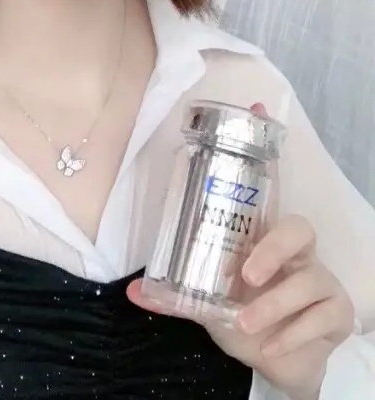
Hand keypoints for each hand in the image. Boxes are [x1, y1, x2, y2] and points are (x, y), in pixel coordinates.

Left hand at [127, 103, 354, 399]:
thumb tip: (133, 291)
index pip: (267, 187)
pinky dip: (291, 336)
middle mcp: (296, 254)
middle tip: (245, 275)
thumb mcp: (208, 302)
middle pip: (299, 228)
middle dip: (273, 250)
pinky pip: (322, 317)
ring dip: (273, 306)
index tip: (257, 107)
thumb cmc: (244, 318)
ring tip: (244, 324)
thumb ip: (177, 296)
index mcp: (262, 239)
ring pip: (310, 280)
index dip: (264, 149)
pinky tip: (270, 346)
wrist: (277, 363)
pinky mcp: (337, 314)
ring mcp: (320, 281)